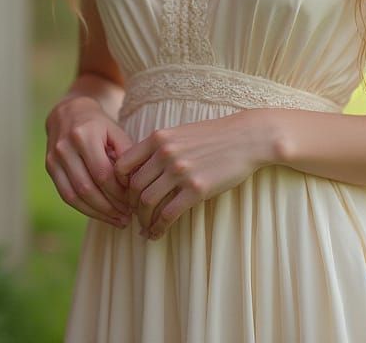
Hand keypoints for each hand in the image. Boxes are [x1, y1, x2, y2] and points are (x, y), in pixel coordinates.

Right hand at [45, 94, 135, 228]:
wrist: (68, 112)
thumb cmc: (98, 124)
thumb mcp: (115, 131)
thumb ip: (126, 153)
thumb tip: (134, 183)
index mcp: (84, 135)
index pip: (103, 174)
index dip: (118, 193)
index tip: (133, 203)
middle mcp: (65, 148)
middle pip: (87, 188)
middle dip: (109, 207)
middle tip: (126, 217)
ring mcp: (54, 159)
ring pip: (74, 196)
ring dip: (97, 213)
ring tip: (116, 220)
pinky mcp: (50, 168)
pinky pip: (66, 195)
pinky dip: (83, 208)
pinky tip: (99, 213)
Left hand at [113, 110, 274, 239]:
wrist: (246, 138)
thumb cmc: (214, 136)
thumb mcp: (181, 133)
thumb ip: (160, 148)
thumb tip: (141, 170)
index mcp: (159, 138)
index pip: (122, 165)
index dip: (119, 185)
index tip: (125, 195)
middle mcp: (165, 154)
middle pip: (134, 187)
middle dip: (131, 206)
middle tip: (135, 216)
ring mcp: (180, 171)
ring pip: (147, 203)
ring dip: (143, 220)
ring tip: (145, 228)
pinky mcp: (196, 189)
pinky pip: (168, 214)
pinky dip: (159, 228)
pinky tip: (158, 233)